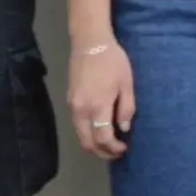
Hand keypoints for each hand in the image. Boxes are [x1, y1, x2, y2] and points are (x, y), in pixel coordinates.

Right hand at [68, 41, 135, 159]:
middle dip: (101, 152)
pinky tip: (99, 128)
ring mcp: (72, 106)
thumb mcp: (126, 83)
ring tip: (110, 142)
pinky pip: (77, 125)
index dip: (113, 148)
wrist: (90, 43)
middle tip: (116, 152)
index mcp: (97, 106)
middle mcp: (80, 110)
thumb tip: (123, 128)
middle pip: (87, 143)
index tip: (123, 149)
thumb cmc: (112, 61)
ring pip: (80, 135)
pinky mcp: (69, 101)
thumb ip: (126, 108)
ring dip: (93, 143)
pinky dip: (87, 132)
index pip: (102, 138)